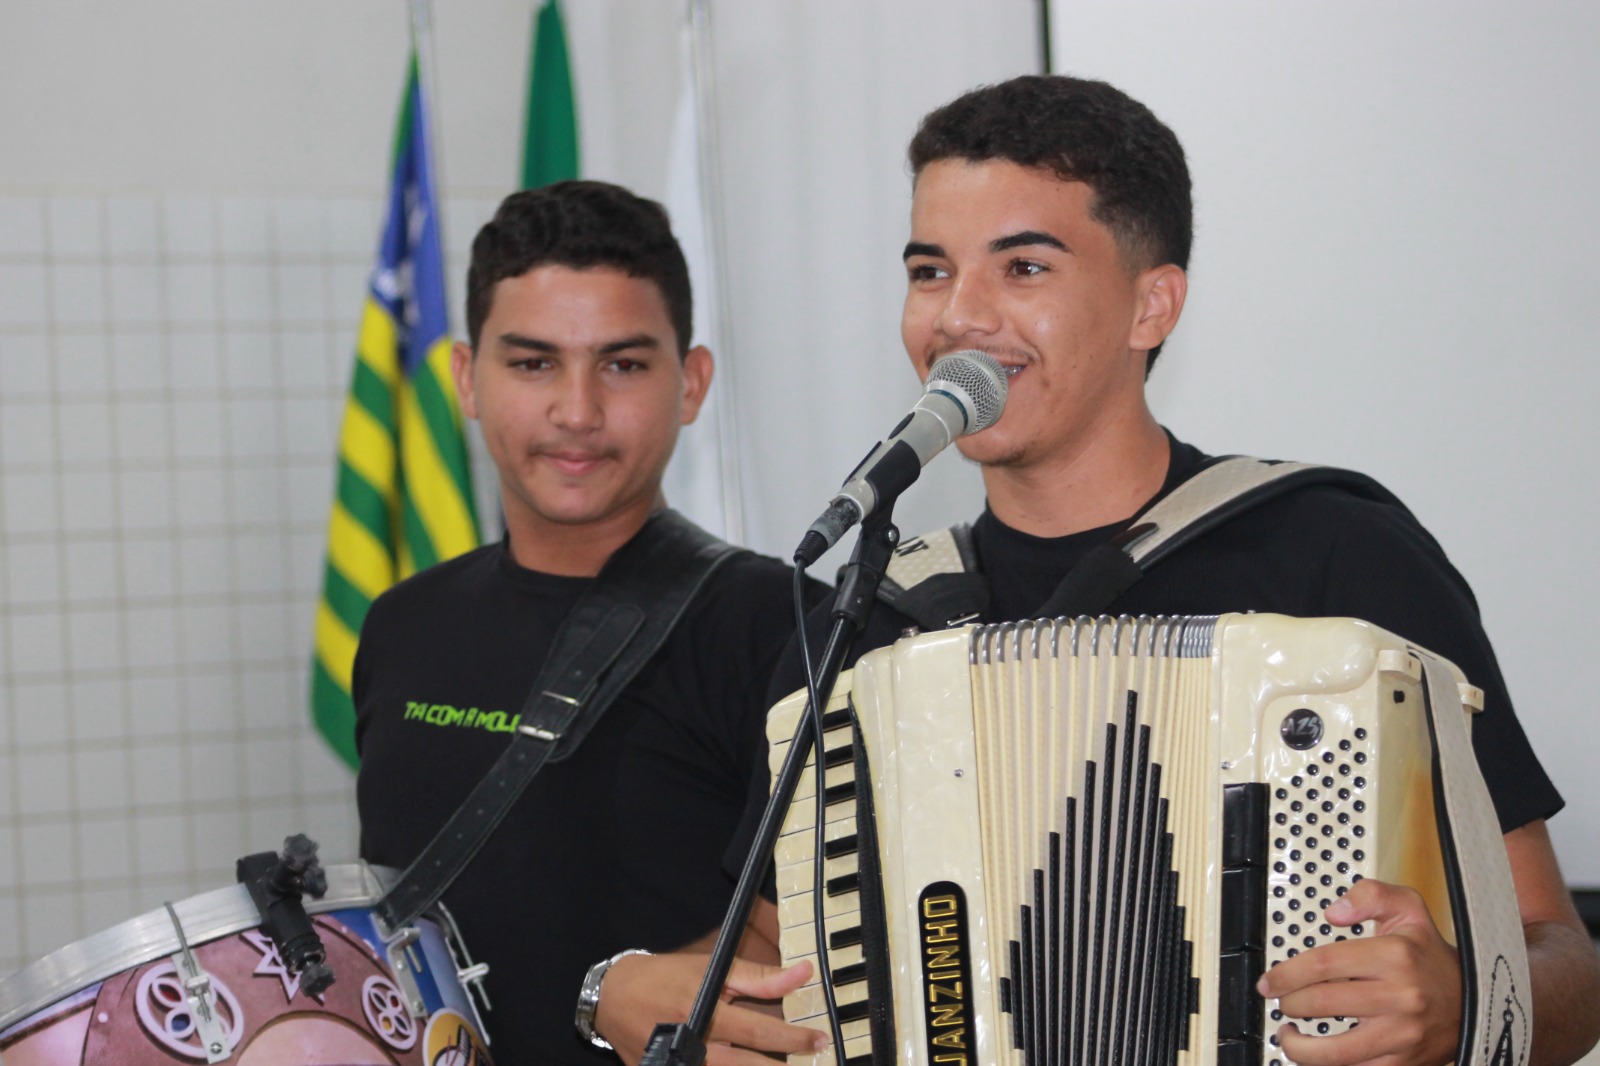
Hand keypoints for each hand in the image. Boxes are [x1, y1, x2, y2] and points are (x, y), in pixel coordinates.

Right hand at [595, 951, 824, 1065]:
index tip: (819, 1040)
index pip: (760, 1033)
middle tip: (814, 1063)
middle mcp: (696, 1048)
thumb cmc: (666, 979)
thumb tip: (801, 973)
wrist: (615, 999)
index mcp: (707, 1015)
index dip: (794, 1039)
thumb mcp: (712, 968)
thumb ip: (758, 977)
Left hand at [1258, 878, 1461, 1065]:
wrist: (1474, 1001)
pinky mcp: (1404, 1063)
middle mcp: (1400, 996)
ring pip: (1335, 1051)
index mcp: (1395, 956)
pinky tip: (1315, 1056)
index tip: (1270, 982)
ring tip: (1288, 1036)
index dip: (1287, 974)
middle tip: (1281, 1002)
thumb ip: (1370, 895)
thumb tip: (1333, 912)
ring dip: (1299, 1047)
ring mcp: (1402, 1035)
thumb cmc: (1430, 957)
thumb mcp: (1408, 909)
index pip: (1323, 964)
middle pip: (1322, 1003)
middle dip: (1289, 1004)